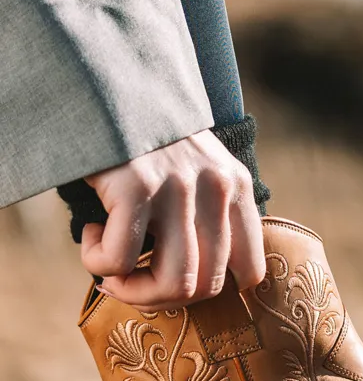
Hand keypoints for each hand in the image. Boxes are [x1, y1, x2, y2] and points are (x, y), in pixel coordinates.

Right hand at [81, 130, 265, 310]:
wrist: (110, 81)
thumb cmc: (150, 141)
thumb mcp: (201, 170)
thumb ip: (212, 216)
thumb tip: (198, 285)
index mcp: (239, 189)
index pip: (251, 272)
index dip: (211, 291)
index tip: (176, 282)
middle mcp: (218, 191)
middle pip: (208, 288)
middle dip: (164, 300)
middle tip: (132, 283)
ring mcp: (179, 189)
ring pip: (174, 284)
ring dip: (133, 291)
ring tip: (112, 270)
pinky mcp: (136, 186)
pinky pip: (120, 260)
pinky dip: (99, 262)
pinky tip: (93, 235)